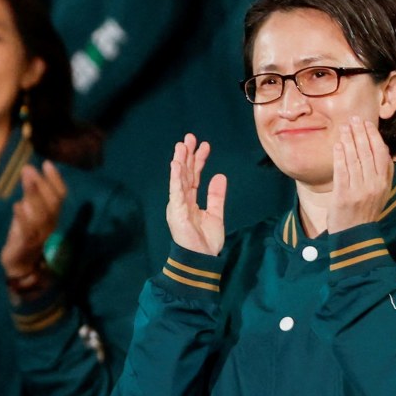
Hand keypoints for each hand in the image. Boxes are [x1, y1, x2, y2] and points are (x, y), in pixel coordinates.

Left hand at [0, 160, 67, 288]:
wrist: (19, 265)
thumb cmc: (24, 235)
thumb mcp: (28, 212)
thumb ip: (30, 194)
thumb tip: (29, 170)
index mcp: (52, 216)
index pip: (60, 196)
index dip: (55, 180)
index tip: (47, 163)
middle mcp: (50, 225)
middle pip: (52, 204)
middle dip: (42, 184)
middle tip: (29, 168)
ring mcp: (39, 236)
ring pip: (41, 215)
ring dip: (34, 196)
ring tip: (27, 180)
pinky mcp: (25, 245)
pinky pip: (27, 231)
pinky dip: (23, 217)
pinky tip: (17, 205)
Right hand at [166, 133, 226, 254]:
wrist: (201, 258)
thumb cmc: (206, 240)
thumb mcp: (215, 214)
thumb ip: (216, 195)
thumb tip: (219, 176)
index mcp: (190, 200)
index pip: (194, 176)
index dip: (199, 161)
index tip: (204, 146)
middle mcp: (181, 200)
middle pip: (185, 173)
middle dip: (187, 155)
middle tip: (189, 137)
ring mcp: (177, 205)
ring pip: (178, 179)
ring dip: (180, 161)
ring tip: (182, 145)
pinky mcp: (176, 211)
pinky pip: (176, 191)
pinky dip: (176, 177)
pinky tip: (176, 164)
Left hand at [328, 115, 393, 232]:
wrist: (354, 236)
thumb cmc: (364, 212)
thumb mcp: (379, 193)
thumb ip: (380, 175)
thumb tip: (380, 151)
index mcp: (384, 184)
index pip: (381, 154)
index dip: (374, 137)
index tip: (367, 124)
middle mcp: (374, 186)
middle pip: (368, 153)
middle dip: (360, 134)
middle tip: (353, 119)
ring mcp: (360, 191)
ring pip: (355, 160)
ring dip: (349, 141)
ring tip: (343, 127)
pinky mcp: (344, 196)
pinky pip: (342, 171)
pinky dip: (340, 156)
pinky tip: (337, 145)